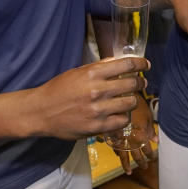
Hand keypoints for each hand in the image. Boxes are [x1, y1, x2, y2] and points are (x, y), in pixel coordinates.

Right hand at [29, 56, 148, 139]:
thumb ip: (99, 67)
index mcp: (92, 74)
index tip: (146, 65)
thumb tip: (119, 61)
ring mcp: (98, 110)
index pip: (126, 65)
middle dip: (140, 82)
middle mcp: (97, 91)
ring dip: (132, 100)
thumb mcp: (77, 72)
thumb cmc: (58, 89)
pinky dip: (124, 117)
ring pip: (130, 103)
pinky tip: (120, 114)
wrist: (41, 111)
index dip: (140, 64)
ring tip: (129, 99)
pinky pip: (122, 121)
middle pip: (132, 84)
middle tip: (141, 83)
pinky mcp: (97, 127)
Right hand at [111, 95, 157, 173]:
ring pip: (124, 156)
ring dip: (127, 164)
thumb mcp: (148, 116)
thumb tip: (156, 140)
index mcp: (142, 136)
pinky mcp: (112, 136)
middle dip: (141, 163)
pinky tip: (119, 155)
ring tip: (129, 171)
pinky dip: (117, 153)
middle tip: (144, 167)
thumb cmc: (137, 105)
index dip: (150, 156)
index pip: (148, 150)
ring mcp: (121, 139)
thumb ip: (151, 130)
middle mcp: (131, 140)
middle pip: (136, 156)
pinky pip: (115, 148)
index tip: (152, 159)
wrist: (122, 97)